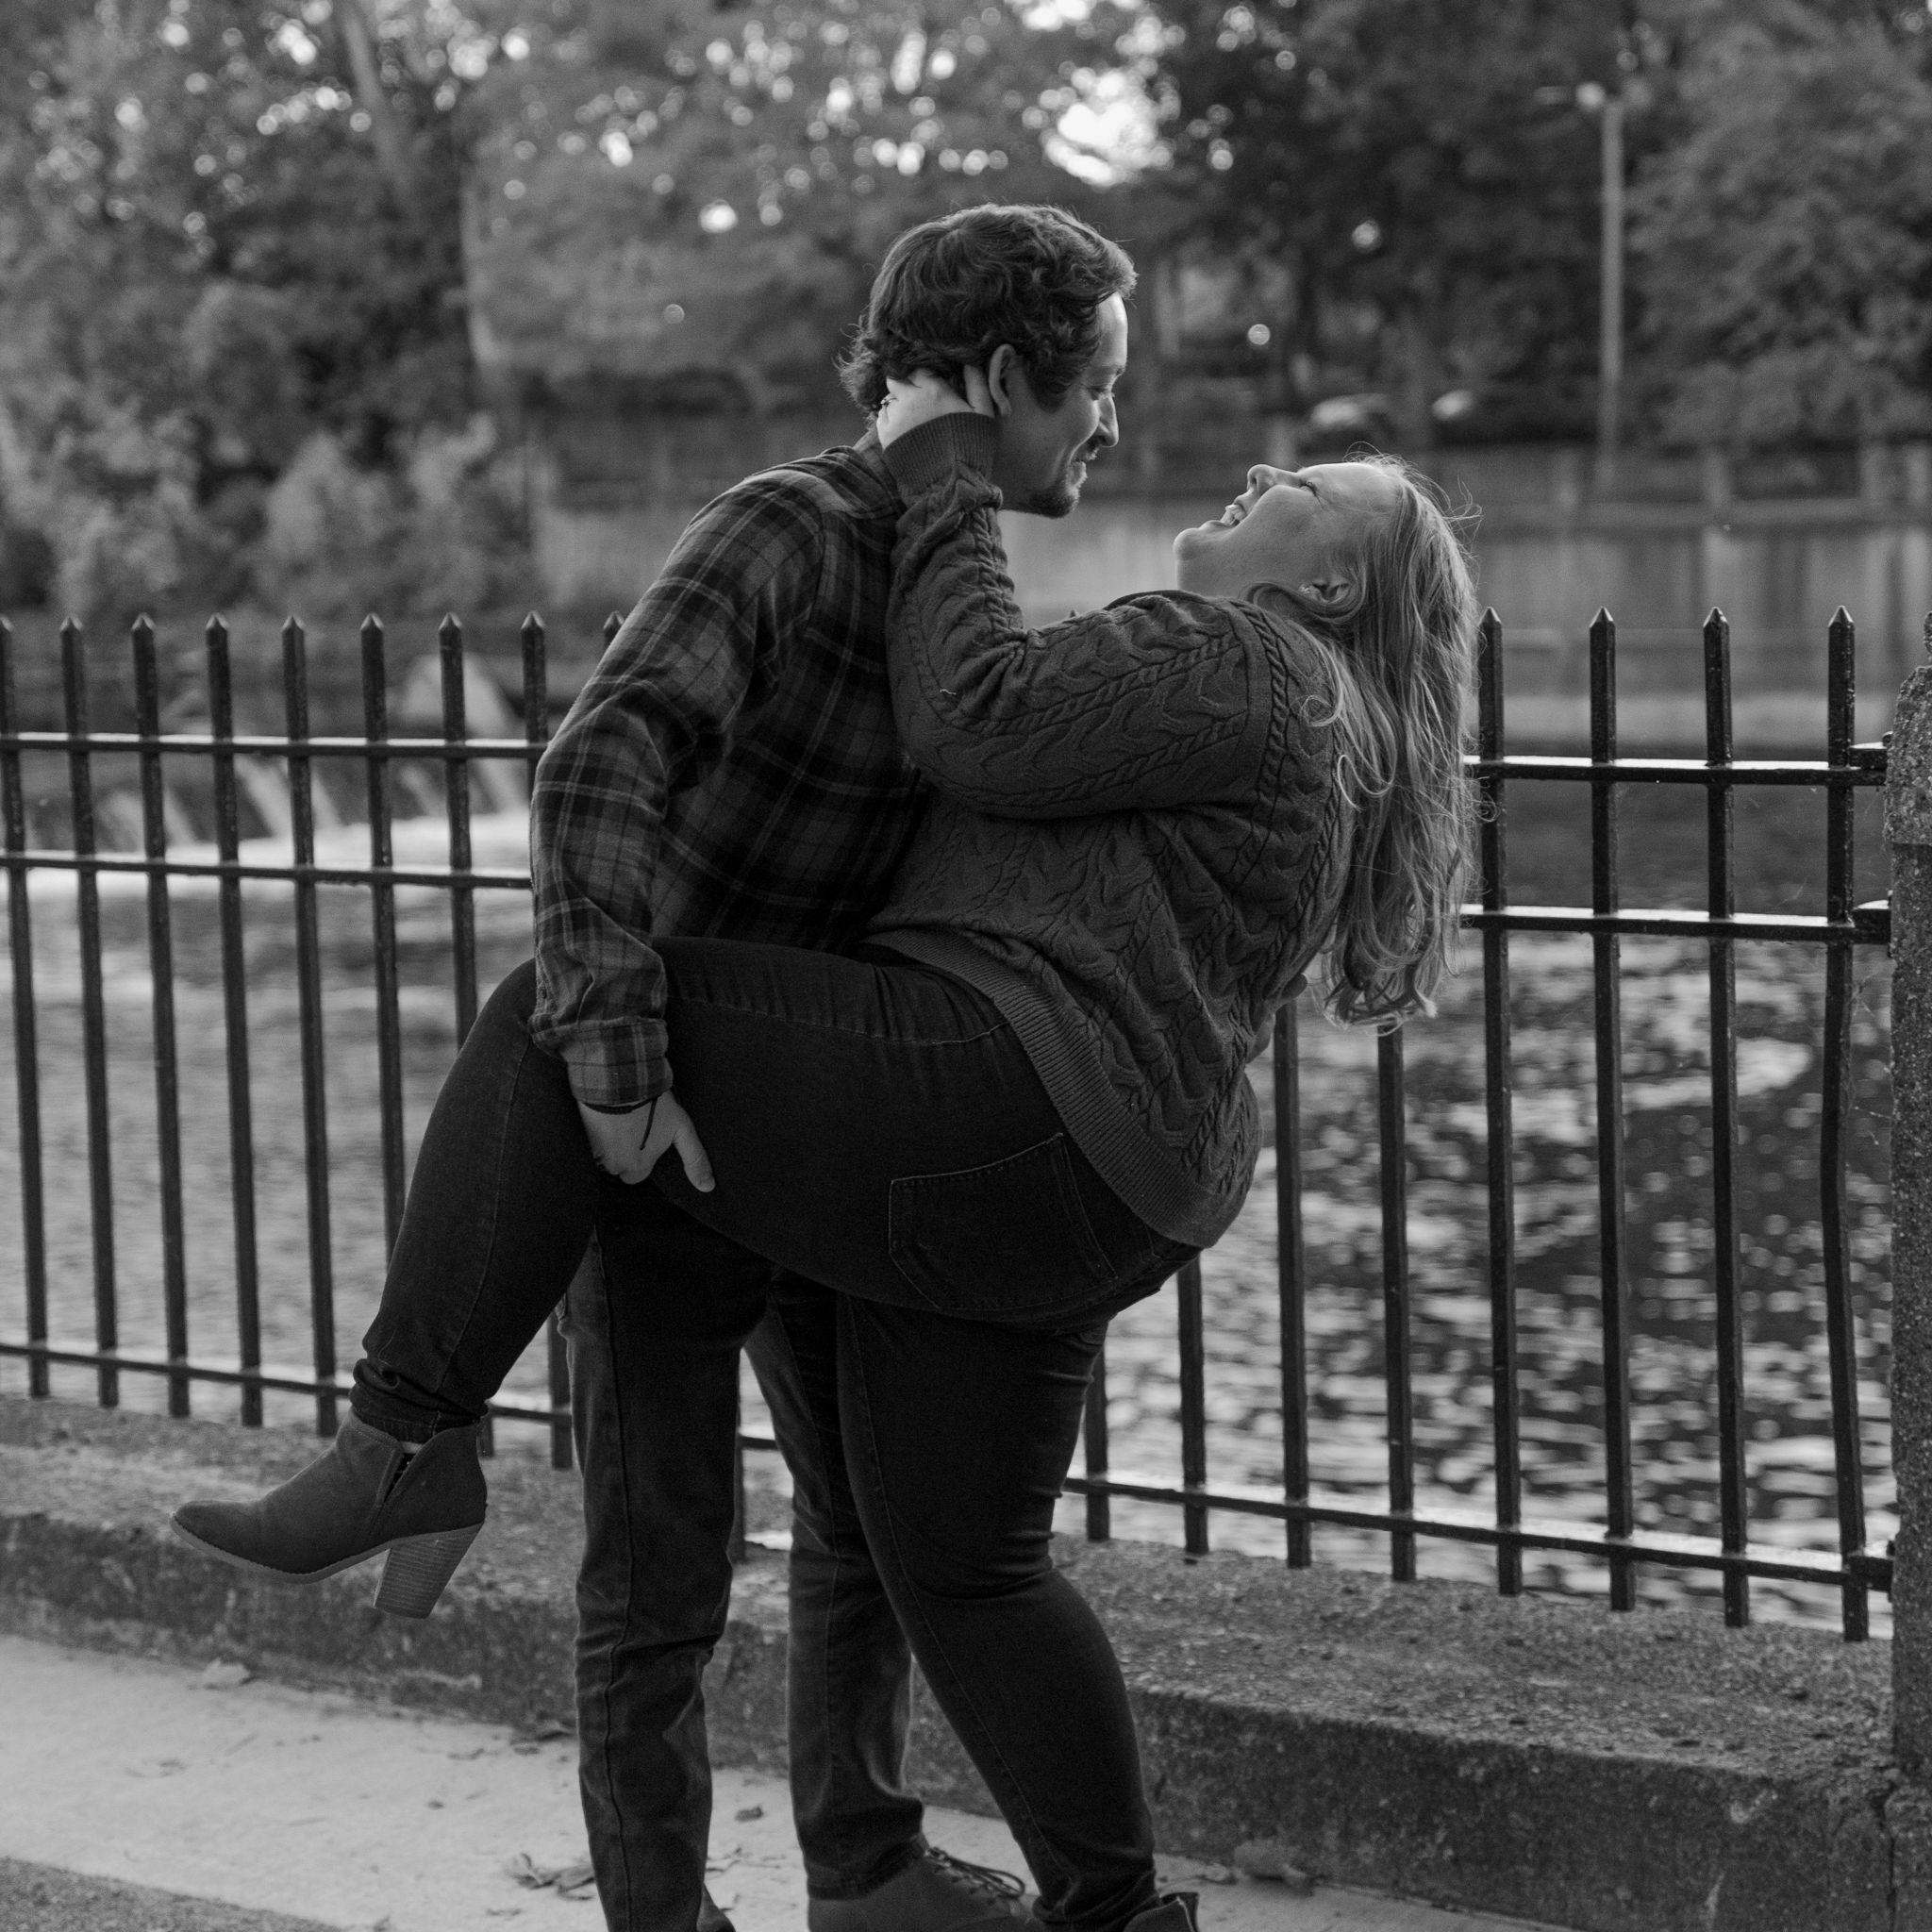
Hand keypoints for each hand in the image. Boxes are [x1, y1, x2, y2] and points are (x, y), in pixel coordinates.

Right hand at [577, 1091, 715, 1190]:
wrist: (623, 1079)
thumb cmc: (653, 1103)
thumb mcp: (682, 1129)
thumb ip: (694, 1159)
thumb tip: (708, 1187)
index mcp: (638, 1166)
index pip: (637, 1174)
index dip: (640, 1157)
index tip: (642, 1138)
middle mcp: (615, 1165)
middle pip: (617, 1166)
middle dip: (620, 1152)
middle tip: (628, 1126)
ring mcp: (594, 1152)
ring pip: (599, 1156)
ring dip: (604, 1141)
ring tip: (615, 1117)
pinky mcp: (579, 1137)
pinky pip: (582, 1143)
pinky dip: (589, 1133)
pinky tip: (600, 1116)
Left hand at [875, 366, 995, 447]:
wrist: (949, 484)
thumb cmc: (971, 447)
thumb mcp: (983, 414)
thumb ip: (977, 384)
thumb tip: (970, 361)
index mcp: (934, 390)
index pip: (918, 368)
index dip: (923, 375)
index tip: (929, 384)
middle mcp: (910, 399)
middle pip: (897, 379)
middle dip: (905, 385)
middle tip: (916, 398)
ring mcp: (895, 417)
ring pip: (888, 399)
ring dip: (897, 403)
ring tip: (911, 417)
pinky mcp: (886, 436)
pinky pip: (881, 417)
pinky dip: (890, 419)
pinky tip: (903, 429)